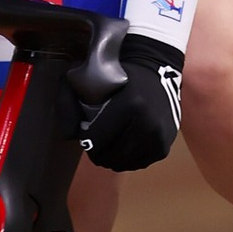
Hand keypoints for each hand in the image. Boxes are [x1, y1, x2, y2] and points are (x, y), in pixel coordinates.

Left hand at [79, 30, 183, 171]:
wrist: (157, 69)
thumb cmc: (120, 73)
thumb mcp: (89, 77)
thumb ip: (68, 101)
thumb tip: (68, 135)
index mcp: (131, 106)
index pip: (95, 140)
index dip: (85, 138)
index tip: (86, 129)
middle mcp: (149, 124)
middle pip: (109, 156)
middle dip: (98, 150)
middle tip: (97, 137)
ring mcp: (158, 138)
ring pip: (123, 163)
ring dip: (112, 156)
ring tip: (110, 140)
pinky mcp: (164, 147)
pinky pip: (138, 163)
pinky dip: (128, 157)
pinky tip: (125, 142)